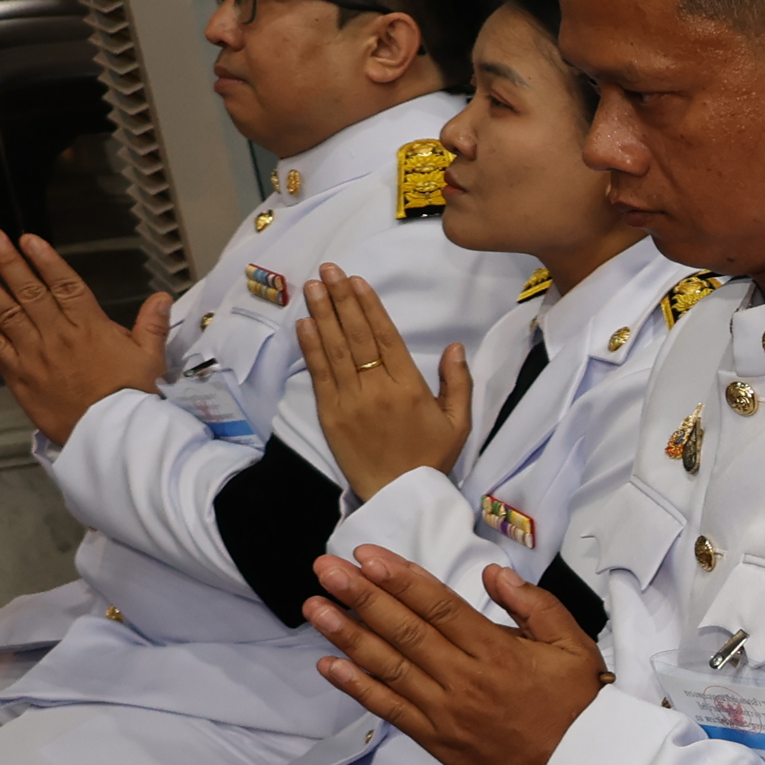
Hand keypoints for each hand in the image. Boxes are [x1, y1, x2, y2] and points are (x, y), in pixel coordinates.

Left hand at [0, 228, 170, 444]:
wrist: (110, 435)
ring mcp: (35, 353)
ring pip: (6, 311)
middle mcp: (58, 335)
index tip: (29, 240)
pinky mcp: (19, 374)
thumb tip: (161, 298)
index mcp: (90, 328)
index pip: (65, 286)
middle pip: (30, 291)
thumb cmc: (131, 398)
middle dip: (8, 261)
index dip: (46, 261)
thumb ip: (151, 325)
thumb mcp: (151, 359)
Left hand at [297, 266, 471, 501]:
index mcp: (410, 387)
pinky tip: (305, 323)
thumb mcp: (458, 423)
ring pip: (335, 350)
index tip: (357, 281)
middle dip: (341, 299)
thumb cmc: (431, 458)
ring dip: (322, 314)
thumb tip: (455, 348)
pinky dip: (311, 347)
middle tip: (328, 270)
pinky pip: (320, 374)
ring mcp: (350, 401)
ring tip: (313, 286)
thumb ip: (457, 383)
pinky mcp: (331, 414)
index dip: (369, 306)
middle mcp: (378, 389)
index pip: (386, 337)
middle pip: (357, 335)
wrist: (399, 495)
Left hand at [300, 545, 609, 764]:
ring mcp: (445, 711)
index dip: (400, 579)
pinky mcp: (436, 738)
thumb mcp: (573, 646)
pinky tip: (329, 665)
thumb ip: (535, 605)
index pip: (438, 606)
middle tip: (326, 570)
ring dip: (347, 635)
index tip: (368, 557)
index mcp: (497, 651)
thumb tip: (494, 574)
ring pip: (388, 666)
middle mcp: (464, 679)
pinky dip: (357, 687)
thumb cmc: (578, 708)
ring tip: (315, 607)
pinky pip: (390, 709)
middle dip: (360, 596)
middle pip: (403, 630)